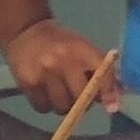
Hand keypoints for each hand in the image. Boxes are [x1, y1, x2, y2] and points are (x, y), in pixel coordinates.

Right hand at [4, 19, 121, 113]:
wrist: (25, 32)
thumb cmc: (60, 43)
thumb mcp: (82, 48)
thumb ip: (99, 71)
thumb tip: (114, 100)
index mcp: (81, 50)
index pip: (102, 75)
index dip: (108, 93)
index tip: (112, 107)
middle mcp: (63, 61)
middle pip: (81, 98)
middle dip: (83, 103)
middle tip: (78, 96)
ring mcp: (44, 73)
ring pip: (61, 107)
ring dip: (63, 106)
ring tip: (59, 94)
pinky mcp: (28, 83)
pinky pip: (42, 107)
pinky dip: (46, 105)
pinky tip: (45, 94)